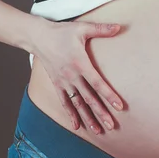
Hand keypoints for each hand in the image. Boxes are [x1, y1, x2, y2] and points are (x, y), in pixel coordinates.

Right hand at [33, 19, 123, 134]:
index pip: (97, 83)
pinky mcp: (57, 84)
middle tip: (112, 126)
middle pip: (89, 98)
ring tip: (98, 131)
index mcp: (80, 63)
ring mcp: (63, 82)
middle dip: (101, 112)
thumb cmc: (62, 32)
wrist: (39, 37)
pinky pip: (64, 102)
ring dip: (88, 117)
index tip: (119, 106)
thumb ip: (101, 29)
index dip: (109, 95)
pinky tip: (76, 126)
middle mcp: (72, 76)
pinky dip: (70, 114)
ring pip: (77, 103)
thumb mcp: (82, 28)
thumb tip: (119, 27)